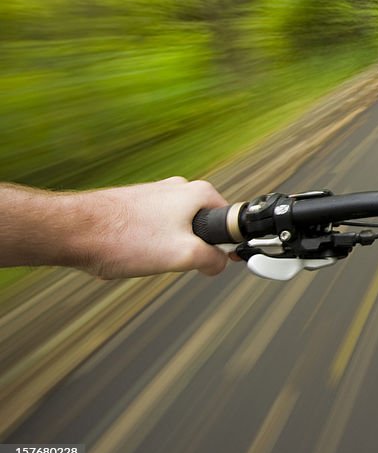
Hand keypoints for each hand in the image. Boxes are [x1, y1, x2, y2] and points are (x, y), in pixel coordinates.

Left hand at [69, 177, 230, 278]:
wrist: (72, 230)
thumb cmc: (123, 238)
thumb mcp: (183, 255)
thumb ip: (213, 259)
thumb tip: (220, 263)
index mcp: (199, 193)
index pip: (230, 223)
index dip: (225, 247)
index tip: (211, 262)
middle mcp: (179, 188)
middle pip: (204, 227)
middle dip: (191, 249)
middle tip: (171, 260)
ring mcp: (156, 194)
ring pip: (178, 230)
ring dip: (166, 247)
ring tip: (144, 255)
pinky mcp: (136, 204)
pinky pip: (155, 229)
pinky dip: (146, 244)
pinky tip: (130, 252)